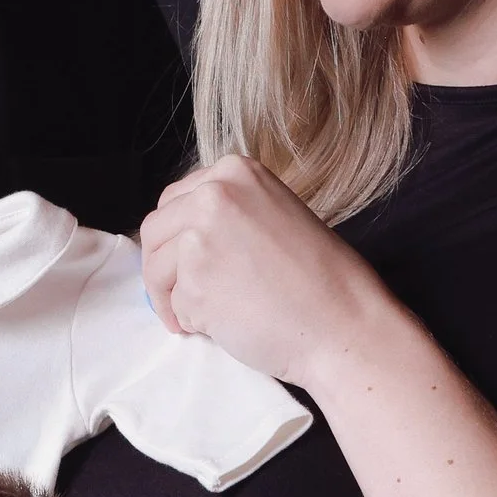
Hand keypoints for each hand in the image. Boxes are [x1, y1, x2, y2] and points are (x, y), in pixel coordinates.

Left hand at [139, 154, 385, 389]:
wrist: (342, 323)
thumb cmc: (320, 280)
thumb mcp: (275, 214)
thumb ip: (229, 214)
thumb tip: (182, 237)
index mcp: (235, 171)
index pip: (174, 200)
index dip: (174, 237)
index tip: (183, 262)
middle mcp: (213, 195)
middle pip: (154, 231)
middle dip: (161, 268)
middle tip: (179, 297)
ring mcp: (200, 238)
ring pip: (155, 270)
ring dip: (171, 299)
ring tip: (204, 318)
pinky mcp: (194, 283)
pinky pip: (174, 305)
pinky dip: (192, 321)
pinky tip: (227, 325)